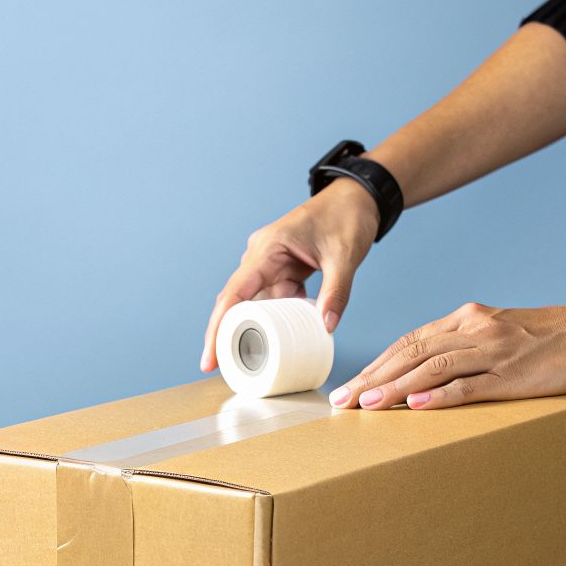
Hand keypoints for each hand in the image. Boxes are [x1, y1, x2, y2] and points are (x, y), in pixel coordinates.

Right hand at [200, 179, 377, 371]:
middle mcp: (261, 256)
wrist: (355, 198)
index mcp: (268, 248)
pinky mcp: (281, 268)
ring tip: (259, 355)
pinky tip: (286, 332)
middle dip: (228, 334)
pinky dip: (279, 315)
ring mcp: (269, 262)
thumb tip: (326, 327)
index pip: (234, 293)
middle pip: (236, 301)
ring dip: (260, 325)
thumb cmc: (346, 216)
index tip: (210, 355)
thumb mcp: (345, 256)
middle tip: (224, 368)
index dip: (218, 327)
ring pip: (256, 302)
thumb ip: (337, 292)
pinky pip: (273, 297)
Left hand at [330, 302, 565, 409]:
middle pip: (411, 353)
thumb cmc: (546, 338)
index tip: (351, 386)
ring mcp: (493, 351)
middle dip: (373, 378)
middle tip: (343, 401)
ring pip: (433, 367)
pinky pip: (471, 384)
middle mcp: (474, 329)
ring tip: (367, 406)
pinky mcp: (513, 374)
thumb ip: (464, 346)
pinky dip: (441, 395)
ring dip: (395, 387)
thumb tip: (425, 376)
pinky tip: (416, 406)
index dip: (376, 365)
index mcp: (467, 319)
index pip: (409, 342)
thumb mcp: (498, 332)